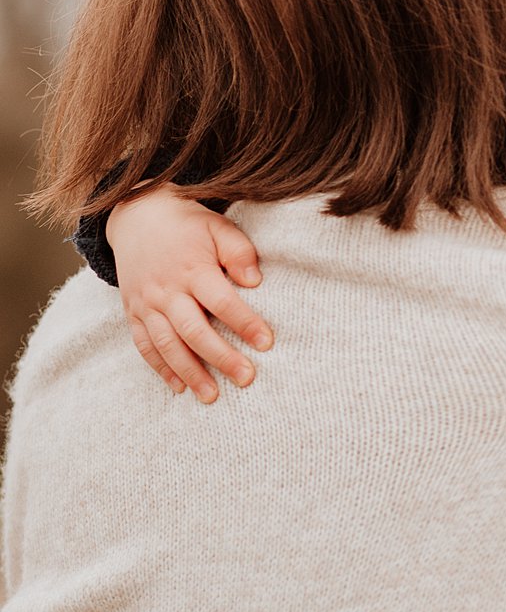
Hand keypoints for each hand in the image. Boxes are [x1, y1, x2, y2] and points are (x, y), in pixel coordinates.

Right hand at [106, 190, 271, 403]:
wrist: (138, 216)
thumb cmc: (188, 224)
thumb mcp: (217, 226)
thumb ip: (238, 251)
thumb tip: (255, 281)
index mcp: (192, 268)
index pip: (222, 301)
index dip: (244, 323)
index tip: (266, 343)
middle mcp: (166, 290)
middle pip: (194, 331)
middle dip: (220, 357)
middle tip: (246, 378)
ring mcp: (146, 304)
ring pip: (167, 345)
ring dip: (189, 373)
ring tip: (212, 396)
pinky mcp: (133, 312)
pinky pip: (144, 345)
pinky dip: (160, 369)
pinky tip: (179, 388)